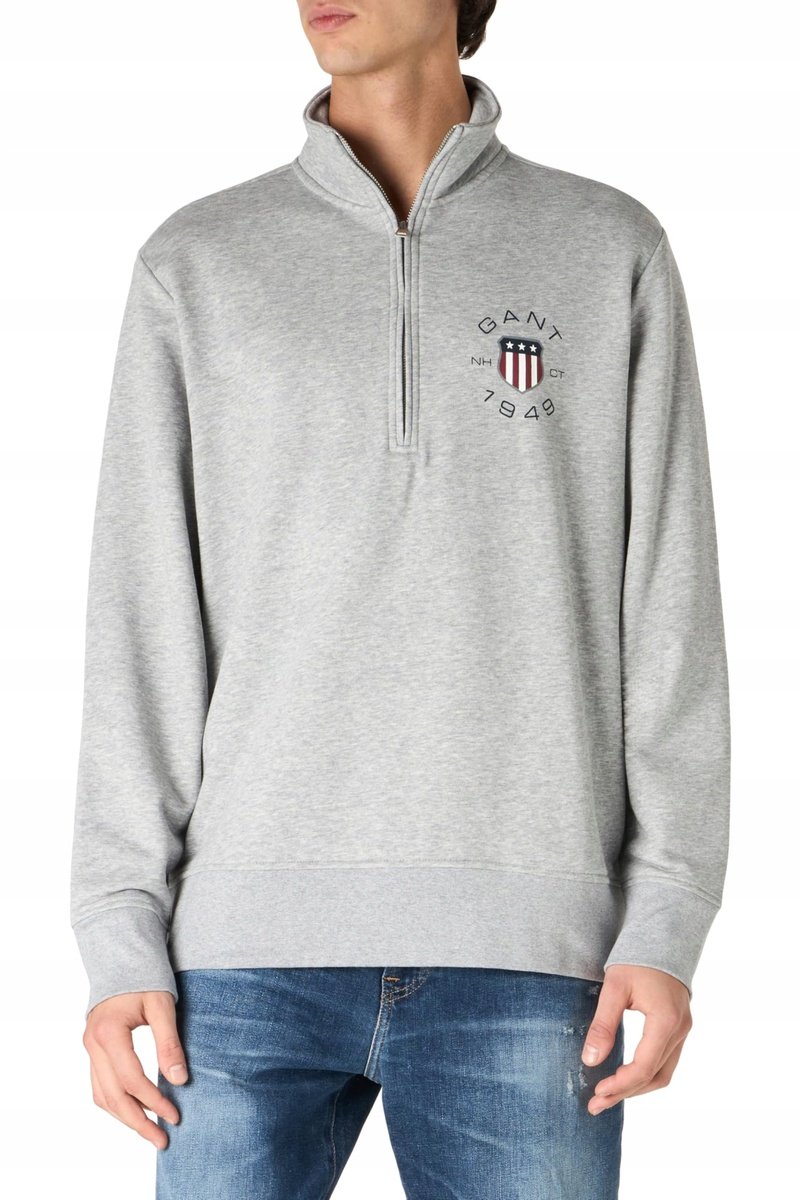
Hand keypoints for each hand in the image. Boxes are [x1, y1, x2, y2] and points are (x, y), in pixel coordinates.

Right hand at [82, 990, 188, 1148]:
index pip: (132, 1079)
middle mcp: (93, 1044)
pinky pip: (99, 1086)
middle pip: (113, 1096)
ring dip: (125, 1118)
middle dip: (138, 1122)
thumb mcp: (162, 1005)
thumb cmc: (146, 977)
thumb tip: (179, 1081)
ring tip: (150, 1132)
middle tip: (163, 1140)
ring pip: (102, 1096)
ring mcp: (89, 1048)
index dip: (154, 1101)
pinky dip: (116, 1103)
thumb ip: (169, 1043)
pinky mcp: (92, 1050)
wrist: (123, 958)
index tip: (175, 1115)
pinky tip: (135, 1112)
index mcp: (109, 1032)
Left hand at [580, 964, 692, 1115]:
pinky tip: (624, 1077)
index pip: (644, 1066)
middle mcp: (680, 1029)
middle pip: (655, 1076)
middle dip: (625, 1093)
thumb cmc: (636, 958)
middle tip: (596, 1104)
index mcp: (666, 1020)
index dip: (620, 1084)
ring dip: (636, 1087)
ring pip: (663, 1073)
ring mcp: (684, 1030)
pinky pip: (666, 1061)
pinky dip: (646, 1074)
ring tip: (608, 1096)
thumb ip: (603, 1025)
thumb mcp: (614, 987)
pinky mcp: (680, 1027)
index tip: (597, 1091)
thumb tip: (590, 1061)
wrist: (662, 936)